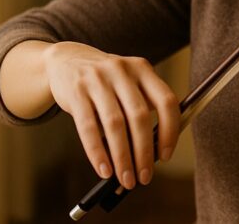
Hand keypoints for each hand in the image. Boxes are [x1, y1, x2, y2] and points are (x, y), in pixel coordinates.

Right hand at [42, 42, 180, 189]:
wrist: (67, 59)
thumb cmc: (106, 80)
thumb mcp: (129, 83)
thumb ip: (142, 108)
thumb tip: (152, 153)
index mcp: (143, 69)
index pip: (166, 100)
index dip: (170, 130)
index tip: (165, 155)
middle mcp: (122, 71)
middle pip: (139, 117)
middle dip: (144, 152)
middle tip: (144, 177)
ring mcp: (98, 80)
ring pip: (115, 125)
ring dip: (122, 157)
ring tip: (125, 179)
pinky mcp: (76, 92)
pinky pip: (88, 127)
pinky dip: (98, 153)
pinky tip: (104, 170)